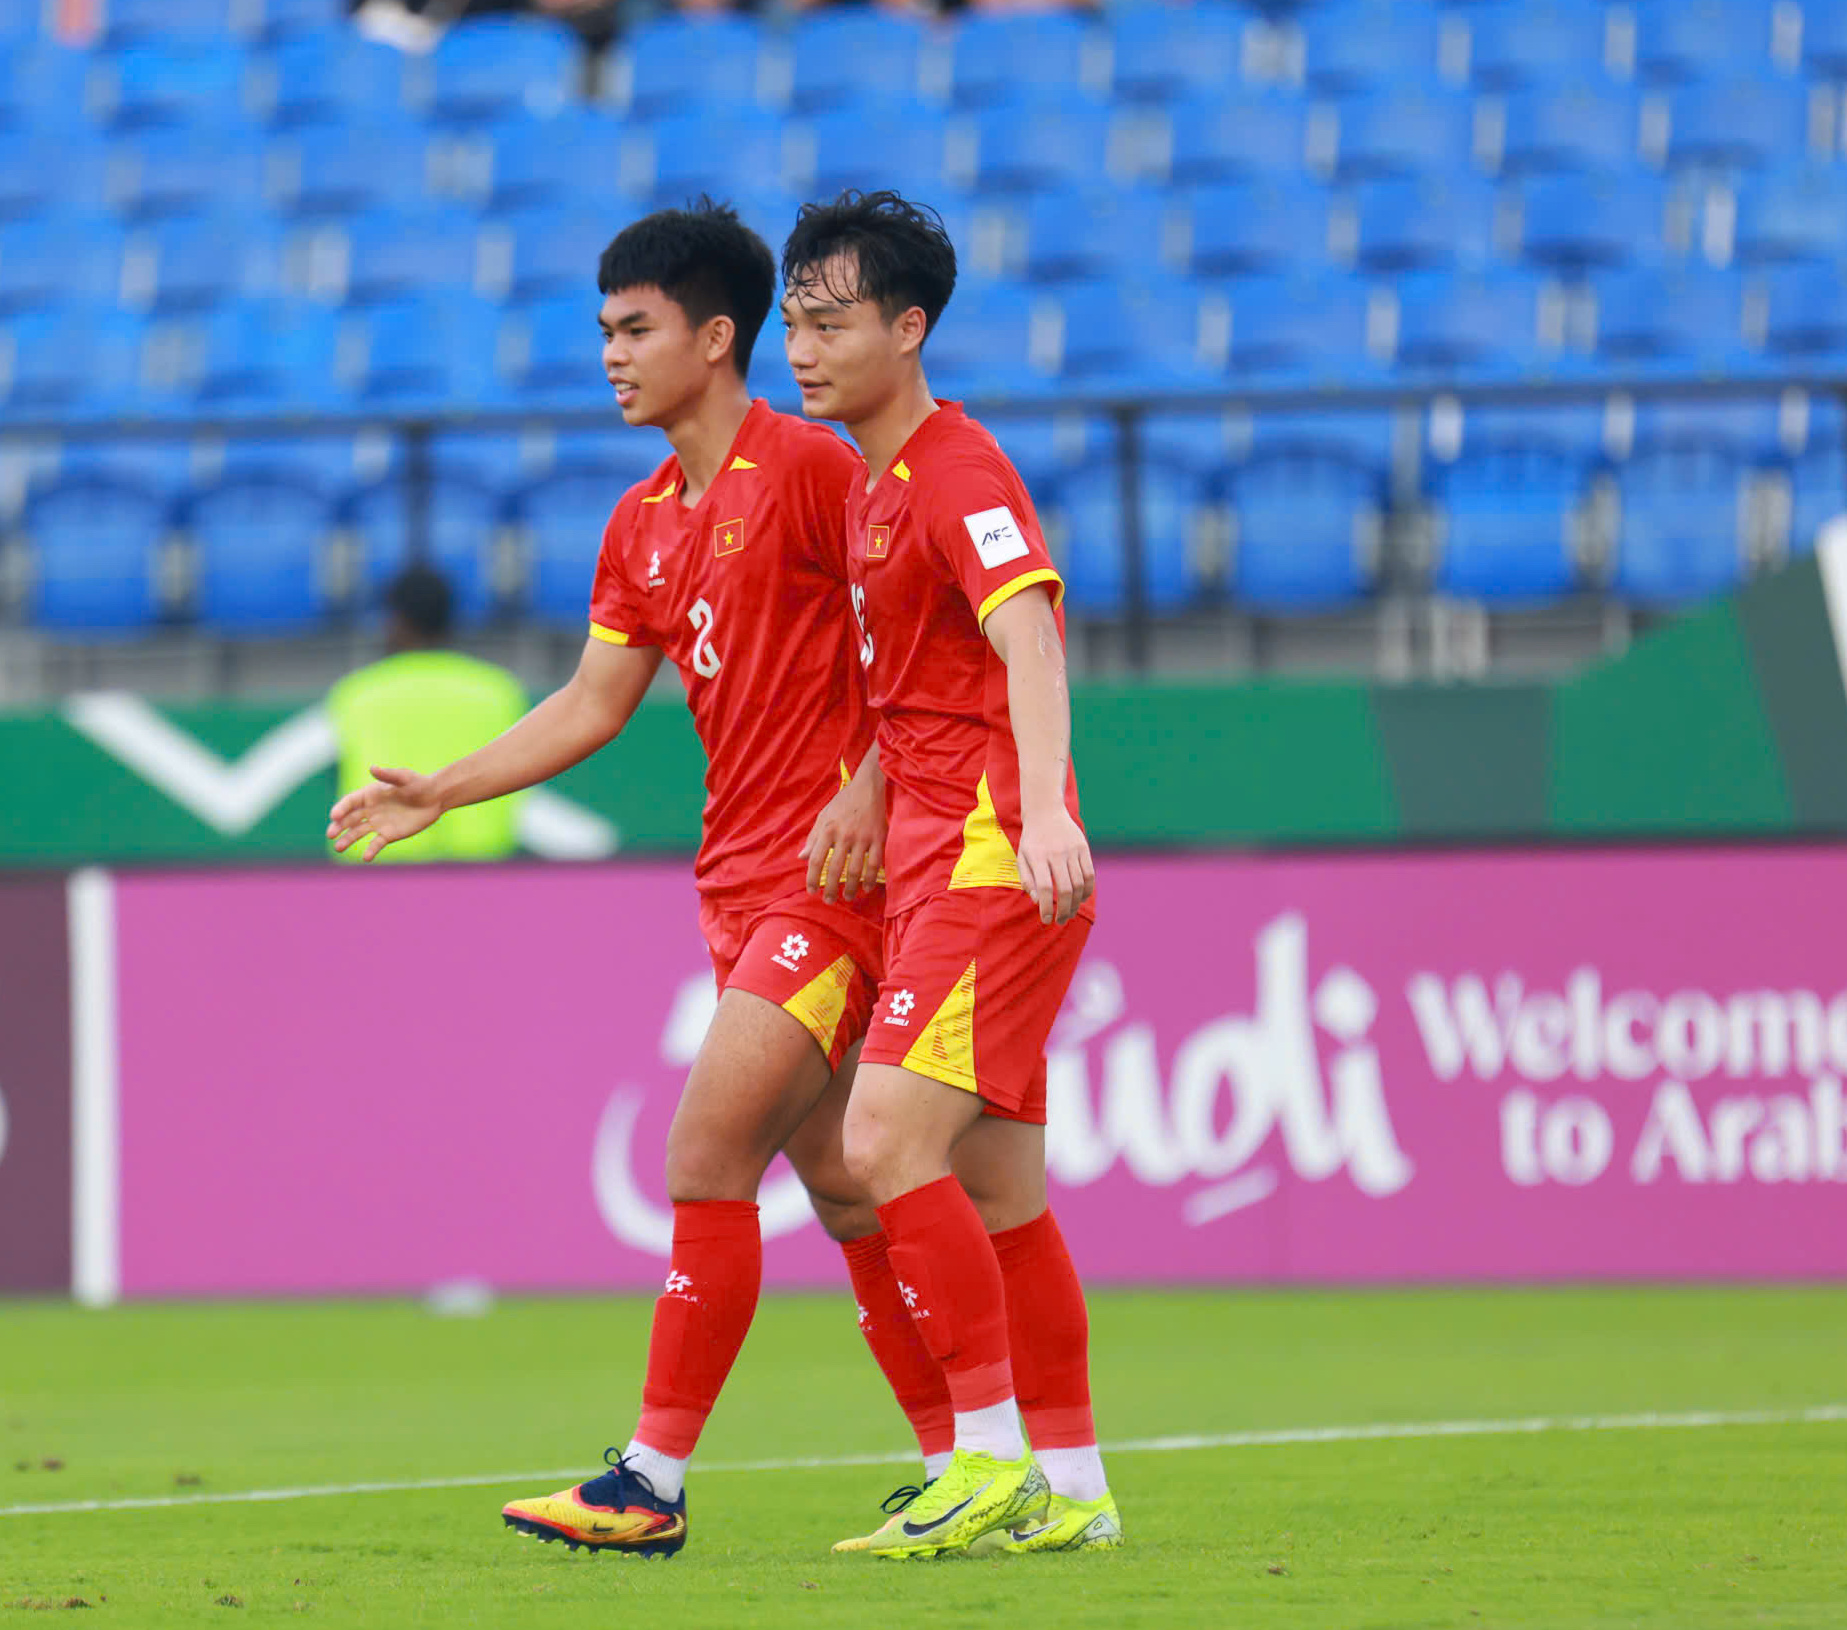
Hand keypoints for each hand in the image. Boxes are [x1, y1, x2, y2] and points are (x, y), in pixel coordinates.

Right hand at [327, 766, 442, 861]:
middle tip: (330, 834)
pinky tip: (365, 857)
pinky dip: (370, 850)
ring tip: (338, 848)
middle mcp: (370, 810)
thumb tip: (372, 767)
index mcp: (369, 795)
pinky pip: (376, 843)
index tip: (334, 816)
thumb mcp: (403, 777)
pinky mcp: (388, 834)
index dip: (341, 809)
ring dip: (347, 840)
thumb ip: (388, 775)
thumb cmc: (418, 783)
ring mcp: (378, 823)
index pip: (350, 802)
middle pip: (349, 819)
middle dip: (338, 826)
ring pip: (358, 832)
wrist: (435, 798)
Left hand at [800, 773, 884, 902]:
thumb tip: (801, 857)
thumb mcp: (824, 816)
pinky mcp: (878, 838)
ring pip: (855, 870)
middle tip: (829, 901)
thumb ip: (813, 838)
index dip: (811, 878)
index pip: (815, 859)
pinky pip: (874, 863)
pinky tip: (867, 887)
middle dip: (831, 888)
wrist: (869, 787)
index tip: (811, 890)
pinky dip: (870, 878)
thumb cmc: (844, 802)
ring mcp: (862, 838)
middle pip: (834, 869)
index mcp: (827, 830)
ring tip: (849, 898)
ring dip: (851, 888)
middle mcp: (843, 835)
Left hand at [1015, 806, 1094, 925]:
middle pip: (1065, 889)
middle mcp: (1055, 853)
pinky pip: (1090, 874)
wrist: (1045, 812)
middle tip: (1060, 920)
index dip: (1046, 907)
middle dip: (1064, 910)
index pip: (1044, 887)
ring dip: (1076, 903)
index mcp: (1037, 856)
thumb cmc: (1032, 840)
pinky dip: (1087, 890)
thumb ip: (1027, 880)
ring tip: (1070, 912)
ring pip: (1079, 884)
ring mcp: (1072, 850)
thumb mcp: (1022, 857)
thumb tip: (1037, 900)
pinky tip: (1081, 898)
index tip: (1046, 920)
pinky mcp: (1083, 848)